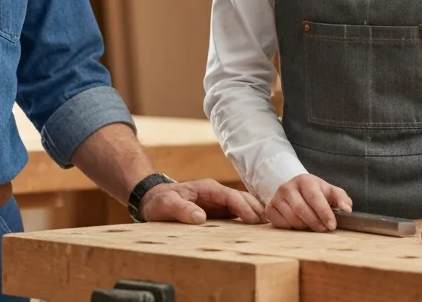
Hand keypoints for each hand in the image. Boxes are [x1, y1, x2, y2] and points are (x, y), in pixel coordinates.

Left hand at [137, 178, 264, 224]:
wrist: (152, 200)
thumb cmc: (159, 200)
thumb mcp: (167, 204)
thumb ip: (182, 209)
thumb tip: (201, 218)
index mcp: (208, 188)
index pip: (231, 196)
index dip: (244, 208)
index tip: (254, 220)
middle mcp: (216, 194)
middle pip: (242, 199)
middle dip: (256, 210)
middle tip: (269, 226)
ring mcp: (218, 203)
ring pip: (242, 206)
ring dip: (254, 215)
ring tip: (268, 229)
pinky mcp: (217, 212)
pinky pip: (235, 215)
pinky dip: (246, 221)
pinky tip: (254, 231)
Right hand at [266, 173, 350, 231]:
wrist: (296, 190)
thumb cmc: (317, 193)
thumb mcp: (331, 192)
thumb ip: (342, 199)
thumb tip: (347, 209)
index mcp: (304, 180)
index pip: (314, 198)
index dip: (324, 213)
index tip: (332, 225)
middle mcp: (287, 187)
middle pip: (301, 210)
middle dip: (315, 223)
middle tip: (324, 229)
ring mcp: (276, 197)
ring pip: (291, 218)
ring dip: (304, 227)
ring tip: (312, 226)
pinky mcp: (270, 208)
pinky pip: (280, 223)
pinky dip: (291, 228)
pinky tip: (299, 224)